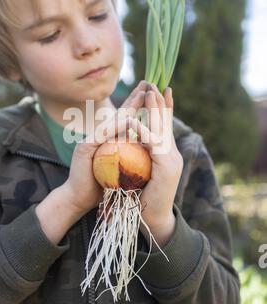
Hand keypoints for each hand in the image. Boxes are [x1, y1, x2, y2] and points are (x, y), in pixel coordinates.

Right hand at [64, 81, 149, 216]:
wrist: (79, 200)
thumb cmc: (101, 186)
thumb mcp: (121, 167)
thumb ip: (129, 153)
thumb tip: (146, 145)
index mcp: (109, 139)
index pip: (127, 118)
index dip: (139, 105)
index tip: (153, 92)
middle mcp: (99, 135)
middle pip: (120, 114)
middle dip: (135, 98)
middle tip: (148, 83)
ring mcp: (91, 139)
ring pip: (113, 121)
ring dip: (129, 107)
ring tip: (142, 95)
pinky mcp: (84, 148)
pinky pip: (103, 135)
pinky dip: (117, 126)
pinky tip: (128, 118)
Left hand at [128, 85, 183, 246]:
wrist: (151, 220)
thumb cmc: (142, 198)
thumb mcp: (140, 172)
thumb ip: (140, 157)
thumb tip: (131, 144)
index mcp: (166, 154)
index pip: (164, 126)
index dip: (163, 107)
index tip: (161, 89)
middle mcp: (172, 154)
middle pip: (166, 123)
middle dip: (160, 102)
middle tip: (154, 83)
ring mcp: (171, 160)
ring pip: (161, 129)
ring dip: (154, 109)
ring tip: (149, 92)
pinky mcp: (166, 168)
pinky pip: (153, 144)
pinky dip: (143, 131)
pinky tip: (134, 120)